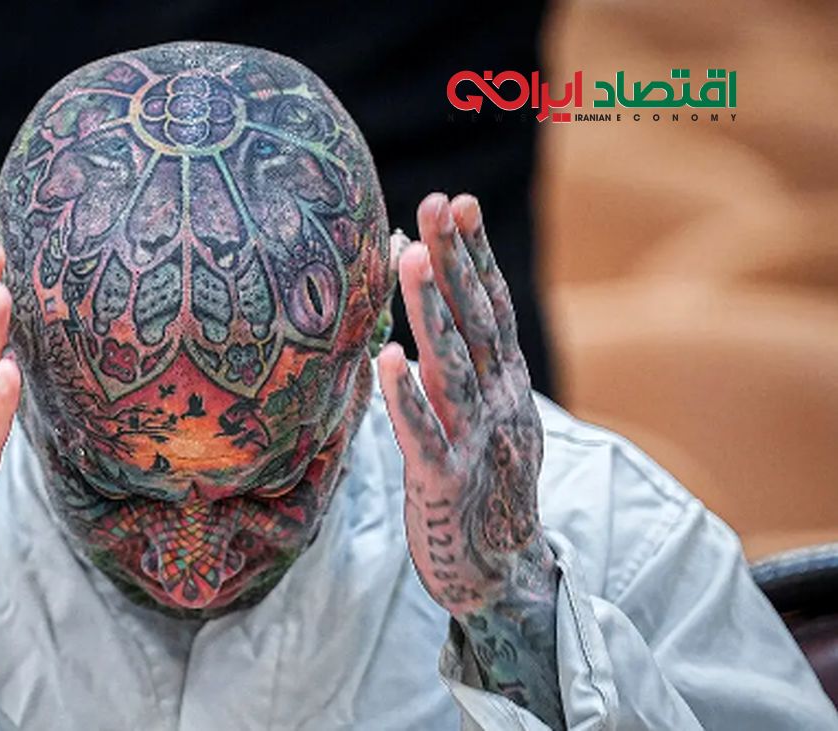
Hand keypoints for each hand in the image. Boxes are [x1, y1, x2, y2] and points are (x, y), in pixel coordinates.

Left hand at [377, 193, 550, 616]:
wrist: (501, 572)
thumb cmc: (481, 484)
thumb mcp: (484, 414)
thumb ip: (465, 362)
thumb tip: (436, 305)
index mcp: (505, 384)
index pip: (490, 307)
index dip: (476, 256)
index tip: (460, 204)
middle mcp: (496, 402)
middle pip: (475, 320)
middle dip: (456, 259)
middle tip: (439, 201)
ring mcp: (473, 441)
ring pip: (450, 365)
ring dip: (431, 308)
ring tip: (411, 255)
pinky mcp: (443, 480)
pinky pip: (422, 435)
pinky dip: (406, 398)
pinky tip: (386, 361)